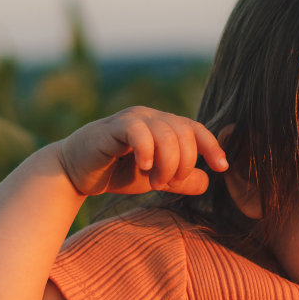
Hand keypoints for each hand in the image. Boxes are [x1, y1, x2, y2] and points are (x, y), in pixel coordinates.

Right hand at [55, 107, 227, 196]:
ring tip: (154, 181)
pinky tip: (144, 166)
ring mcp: (131, 119)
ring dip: (167, 164)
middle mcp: (150, 117)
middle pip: (185, 132)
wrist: (76, 174)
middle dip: (184, 163)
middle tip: (168, 182)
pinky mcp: (112, 128)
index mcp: (164, 126)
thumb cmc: (118, 172)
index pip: (196, 129)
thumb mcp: (156, 179)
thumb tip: (208, 180)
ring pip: (167, 133)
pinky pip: (139, 131)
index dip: (212, 146)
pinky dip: (147, 151)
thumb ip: (181, 179)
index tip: (222, 167)